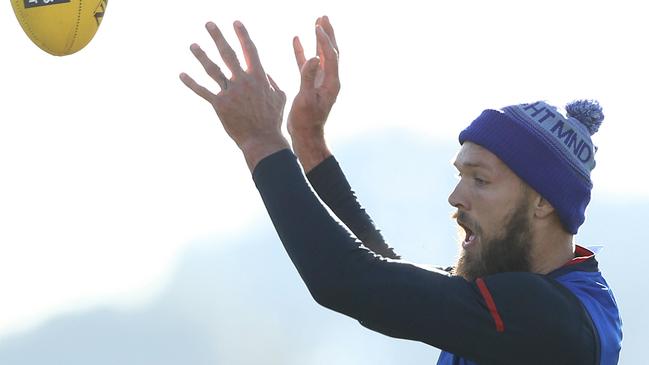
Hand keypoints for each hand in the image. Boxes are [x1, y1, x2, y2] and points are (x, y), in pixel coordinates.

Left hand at [180, 21, 288, 170]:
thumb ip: (272, 82)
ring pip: (212, 70)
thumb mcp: (279, 97)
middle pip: (228, 54)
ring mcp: (230, 92)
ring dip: (201, 56)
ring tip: (192, 45)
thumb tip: (266, 72)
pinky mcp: (219, 104)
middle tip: (209, 24)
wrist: (262, 140)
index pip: (250, 50)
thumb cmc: (272, 120)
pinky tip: (182, 74)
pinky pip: (203, 91)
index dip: (242, 35)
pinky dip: (191, 83)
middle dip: (218, 37)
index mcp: (259, 77)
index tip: (235, 23)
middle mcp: (243, 81)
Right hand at [287, 16, 339, 137]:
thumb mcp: (306, 99)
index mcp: (331, 83)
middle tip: (324, 16)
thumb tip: (315, 57)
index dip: (324, 40)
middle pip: (331, 51)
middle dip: (328, 34)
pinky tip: (297, 39)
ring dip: (319, 39)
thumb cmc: (306, 121)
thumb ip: (308, 78)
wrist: (306, 136)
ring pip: (321, 55)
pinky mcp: (311, 84)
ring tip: (316, 22)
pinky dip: (303, 51)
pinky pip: (307, 64)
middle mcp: (329, 80)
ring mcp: (320, 81)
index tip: (317, 26)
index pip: (330, 56)